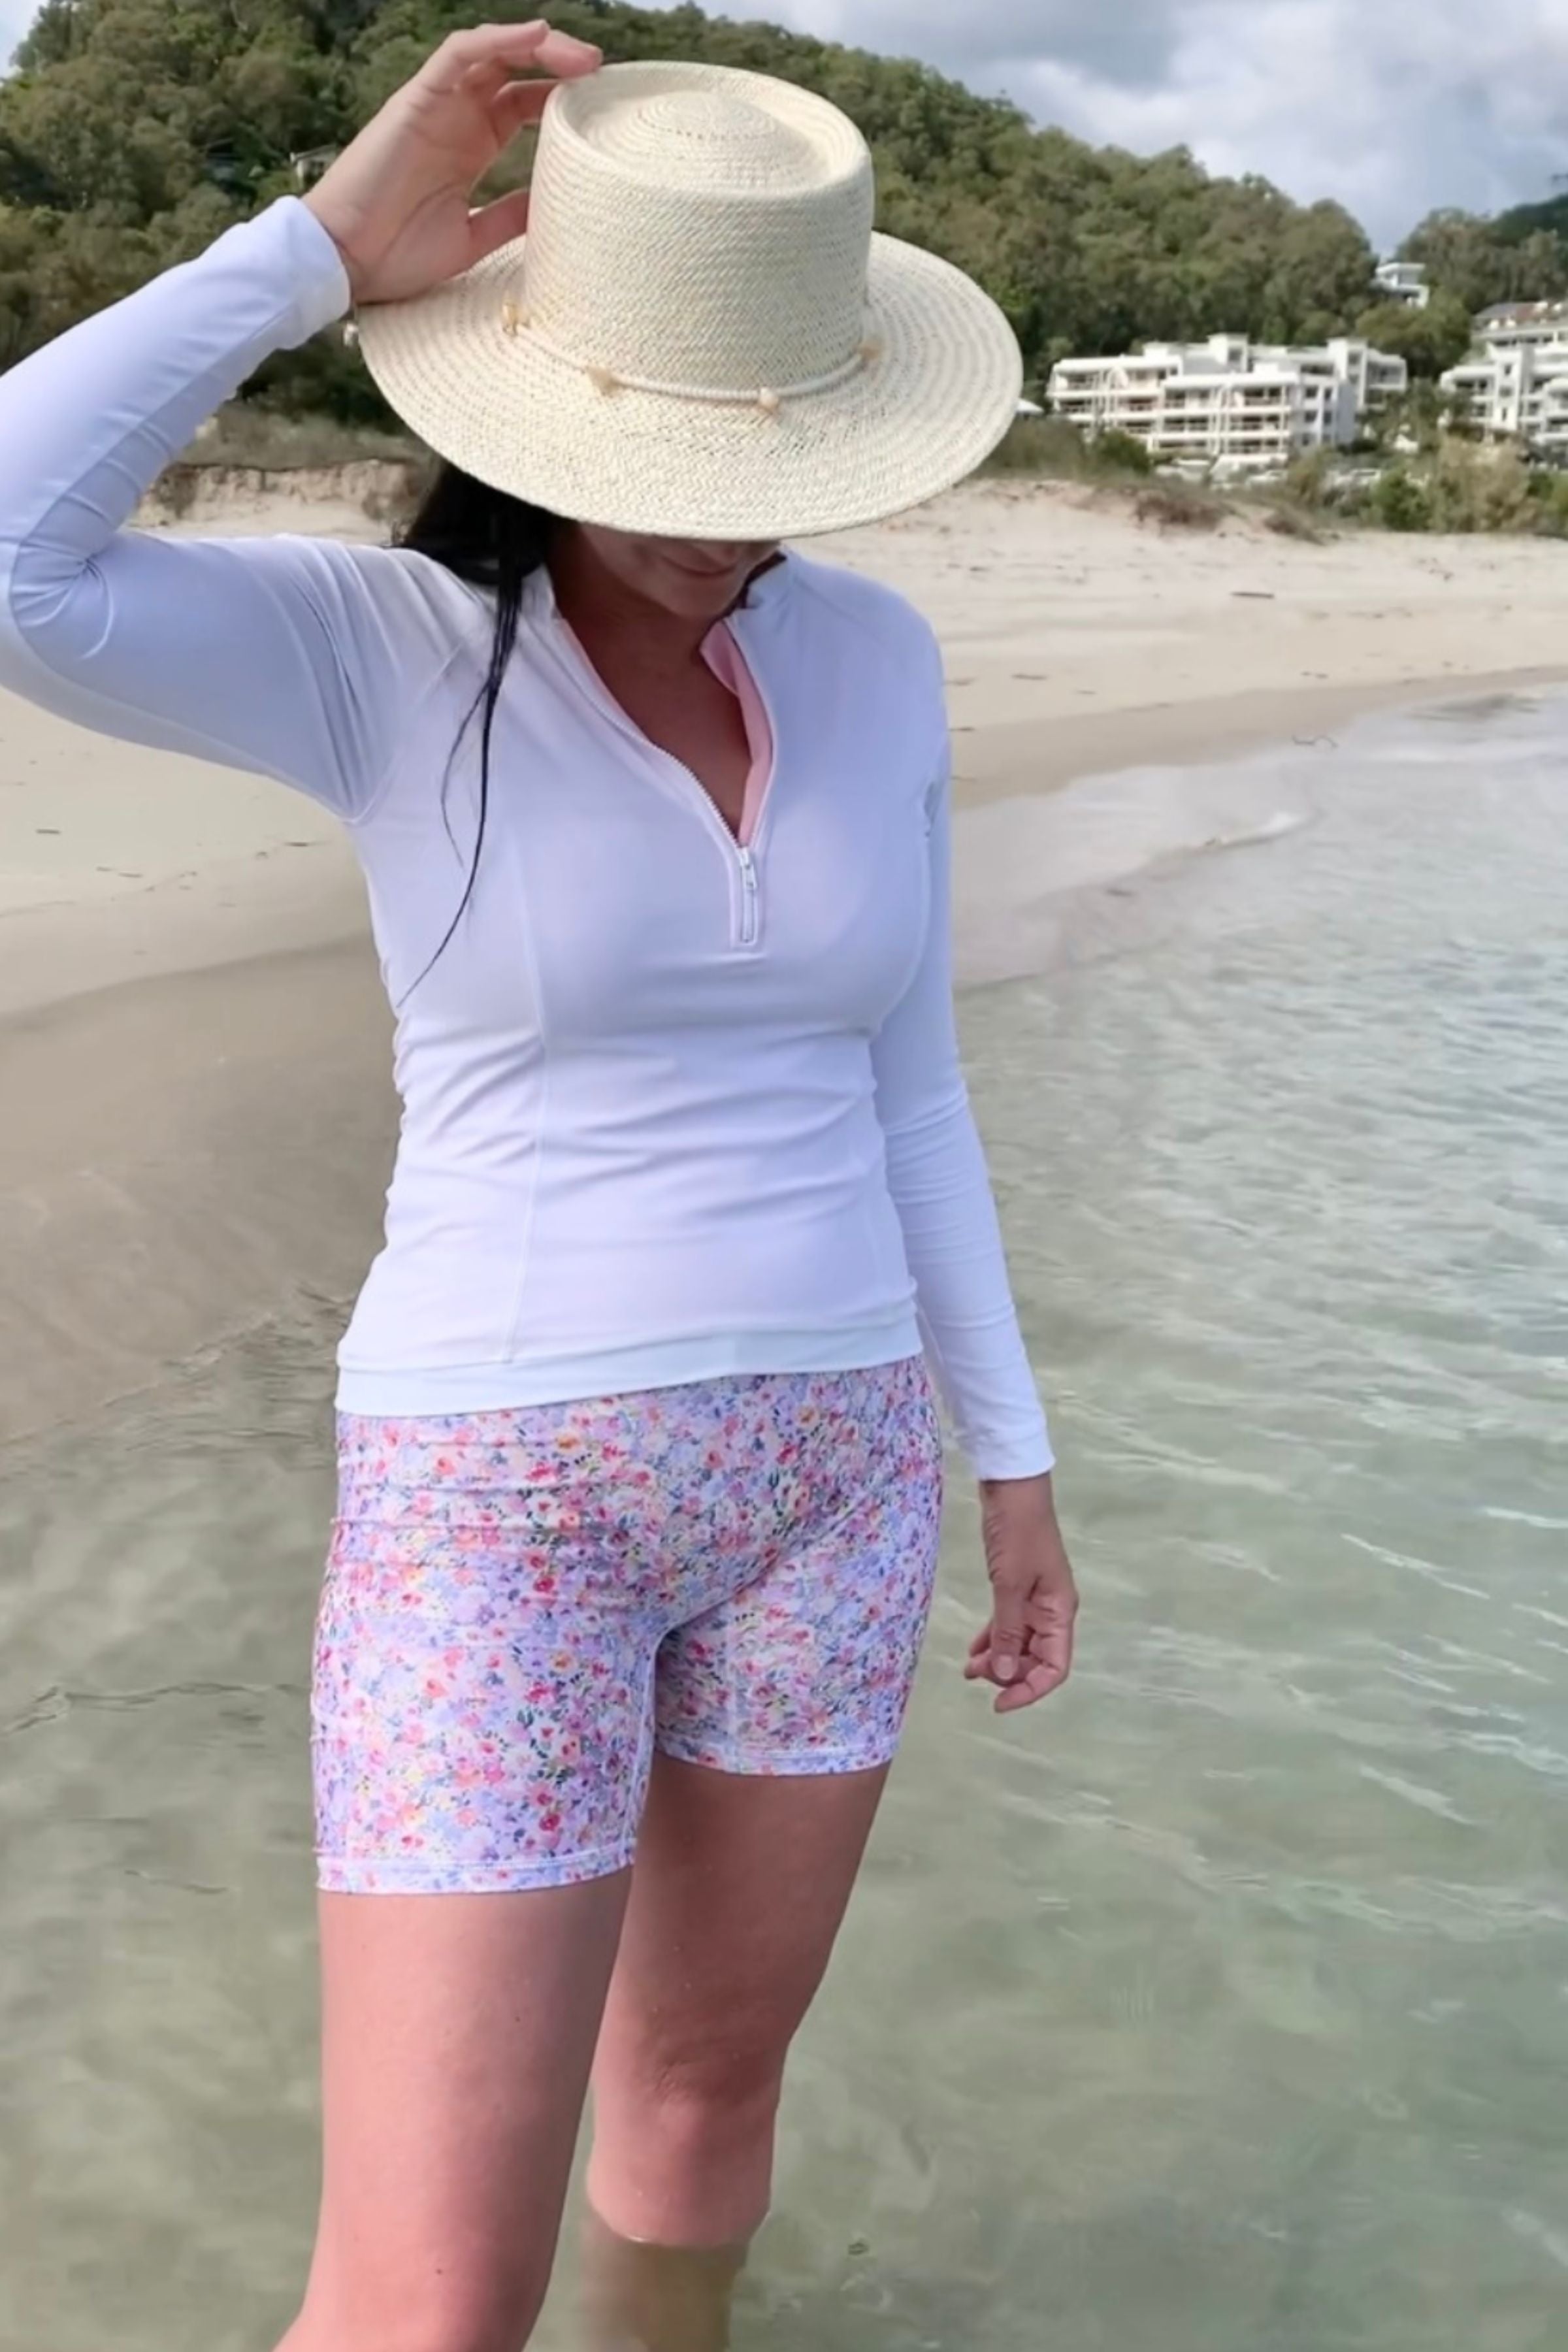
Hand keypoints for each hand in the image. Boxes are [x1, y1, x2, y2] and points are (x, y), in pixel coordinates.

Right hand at [304, 19, 600, 304]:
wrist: (347, 262)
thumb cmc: (399, 255)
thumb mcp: (473, 239)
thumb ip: (510, 216)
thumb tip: (554, 206)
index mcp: (472, 145)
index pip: (525, 104)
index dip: (562, 98)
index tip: (603, 108)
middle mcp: (458, 117)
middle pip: (516, 71)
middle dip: (560, 64)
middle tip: (599, 71)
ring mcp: (437, 105)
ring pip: (493, 53)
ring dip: (539, 46)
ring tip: (580, 57)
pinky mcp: (416, 99)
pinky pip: (458, 53)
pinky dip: (496, 39)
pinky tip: (535, 35)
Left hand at [965, 1474, 1077, 1713]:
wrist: (1011, 1489)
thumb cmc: (1017, 1533)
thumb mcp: (1009, 1585)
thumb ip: (1008, 1632)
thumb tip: (1005, 1675)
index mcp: (1060, 1612)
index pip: (1055, 1667)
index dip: (1030, 1691)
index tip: (998, 1705)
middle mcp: (1053, 1611)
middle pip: (1037, 1660)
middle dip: (1009, 1675)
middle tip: (975, 1674)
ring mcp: (1036, 1600)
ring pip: (1021, 1644)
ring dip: (999, 1660)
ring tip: (969, 1668)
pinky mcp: (1018, 1589)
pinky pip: (1010, 1626)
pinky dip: (995, 1639)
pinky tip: (974, 1650)